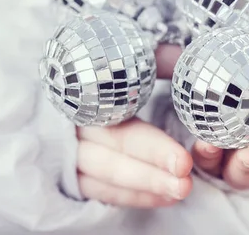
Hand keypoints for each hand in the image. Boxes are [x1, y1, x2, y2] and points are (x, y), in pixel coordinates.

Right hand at [76, 49, 193, 207]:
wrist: (63, 74)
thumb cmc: (101, 62)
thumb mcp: (127, 52)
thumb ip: (156, 56)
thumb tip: (185, 57)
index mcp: (84, 99)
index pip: (122, 130)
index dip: (153, 149)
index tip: (183, 162)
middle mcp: (73, 130)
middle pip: (112, 159)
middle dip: (151, 175)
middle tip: (185, 184)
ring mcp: (68, 154)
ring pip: (104, 179)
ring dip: (144, 189)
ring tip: (180, 192)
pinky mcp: (69, 172)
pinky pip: (100, 191)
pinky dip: (132, 196)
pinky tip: (164, 197)